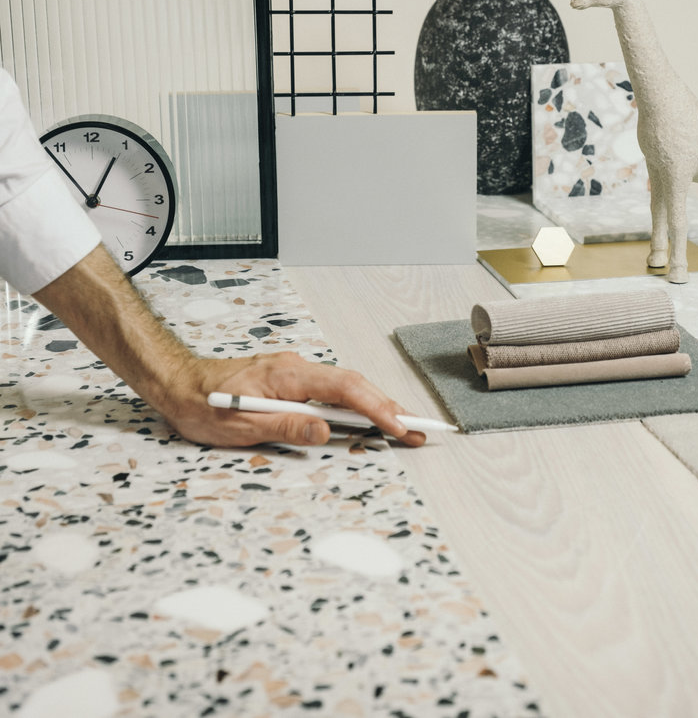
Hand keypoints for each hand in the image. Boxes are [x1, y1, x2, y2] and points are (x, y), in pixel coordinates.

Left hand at [162, 351, 427, 448]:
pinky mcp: (290, 383)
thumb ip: (286, 426)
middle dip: (388, 407)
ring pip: (345, 387)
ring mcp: (294, 374)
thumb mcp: (241, 424)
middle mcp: (296, 368)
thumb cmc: (202, 403)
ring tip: (402, 428)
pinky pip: (330, 391)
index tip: (400, 427)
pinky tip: (364, 419)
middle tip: (418, 431)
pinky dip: (353, 405)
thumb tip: (326, 431)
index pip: (344, 388)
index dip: (377, 408)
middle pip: (353, 385)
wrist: (177, 383)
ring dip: (374, 406)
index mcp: (288, 375)